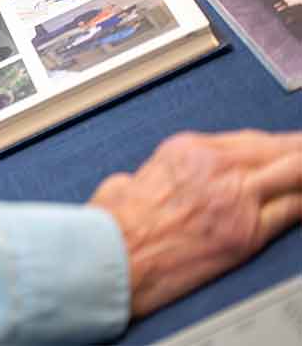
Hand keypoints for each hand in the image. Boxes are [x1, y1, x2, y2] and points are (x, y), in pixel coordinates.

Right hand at [89, 131, 301, 318]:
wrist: (112, 255)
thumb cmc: (112, 225)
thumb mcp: (128, 180)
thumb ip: (153, 175)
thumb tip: (148, 182)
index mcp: (185, 150)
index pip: (246, 140)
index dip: (273, 144)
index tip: (283, 147)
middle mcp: (215, 169)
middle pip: (276, 150)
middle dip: (298, 150)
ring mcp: (235, 199)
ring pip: (293, 173)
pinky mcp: (246, 233)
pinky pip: (292, 211)